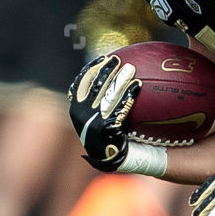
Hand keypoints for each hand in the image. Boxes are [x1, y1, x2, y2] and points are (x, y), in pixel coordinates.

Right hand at [68, 56, 138, 170]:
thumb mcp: (95, 116)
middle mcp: (80, 113)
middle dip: (107, 70)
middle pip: (95, 85)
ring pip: (108, 95)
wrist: (109, 157)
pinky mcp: (105, 128)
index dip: (92, 68)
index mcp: (75, 107)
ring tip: (131, 69)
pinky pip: (120, 108)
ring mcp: (92, 121)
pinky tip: (138, 86)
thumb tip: (111, 78)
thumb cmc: (106, 133)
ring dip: (120, 79)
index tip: (104, 58)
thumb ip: (97, 100)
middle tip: (118, 59)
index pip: (81, 82)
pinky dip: (129, 95)